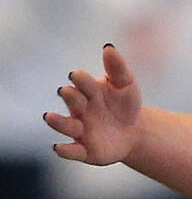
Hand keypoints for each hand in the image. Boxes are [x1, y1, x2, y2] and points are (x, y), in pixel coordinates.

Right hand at [43, 44, 142, 164]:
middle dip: (69, 96)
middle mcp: (79, 108)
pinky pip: (72, 151)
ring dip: (57, 121)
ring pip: (65, 124)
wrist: (134, 132)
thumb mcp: (126, 85)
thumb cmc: (125, 105)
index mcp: (88, 90)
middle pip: (70, 99)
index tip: (78, 77)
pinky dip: (65, 150)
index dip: (79, 79)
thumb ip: (117, 67)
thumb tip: (108, 47)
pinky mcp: (85, 150)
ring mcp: (80, 129)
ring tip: (49, 116)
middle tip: (68, 92)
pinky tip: (59, 147)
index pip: (80, 81)